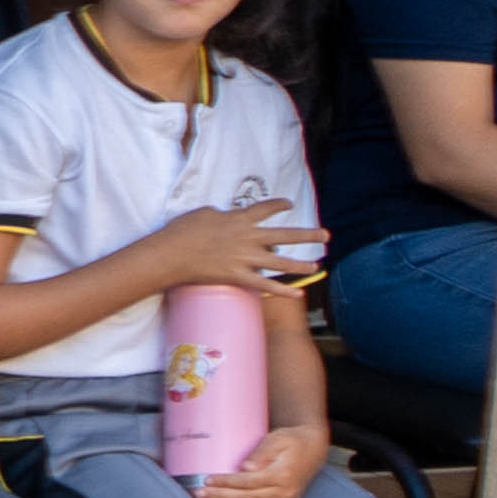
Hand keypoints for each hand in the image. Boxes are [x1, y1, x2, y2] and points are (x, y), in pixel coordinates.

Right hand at [140, 200, 330, 293]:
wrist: (170, 254)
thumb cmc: (181, 231)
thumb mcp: (202, 213)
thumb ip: (220, 215)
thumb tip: (225, 217)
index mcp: (239, 219)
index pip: (265, 209)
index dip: (279, 205)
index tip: (289, 204)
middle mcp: (249, 238)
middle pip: (285, 235)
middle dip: (308, 235)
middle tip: (325, 235)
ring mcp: (245, 258)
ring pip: (281, 262)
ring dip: (301, 264)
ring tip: (316, 265)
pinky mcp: (238, 276)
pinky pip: (265, 285)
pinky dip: (283, 290)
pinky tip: (298, 293)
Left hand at [196, 423, 326, 497]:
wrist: (313, 450)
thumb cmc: (291, 441)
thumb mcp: (278, 439)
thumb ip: (262, 452)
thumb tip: (246, 466)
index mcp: (282, 475)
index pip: (249, 481)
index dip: (227, 481)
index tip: (206, 480)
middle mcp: (284, 492)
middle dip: (221, 497)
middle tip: (198, 496)